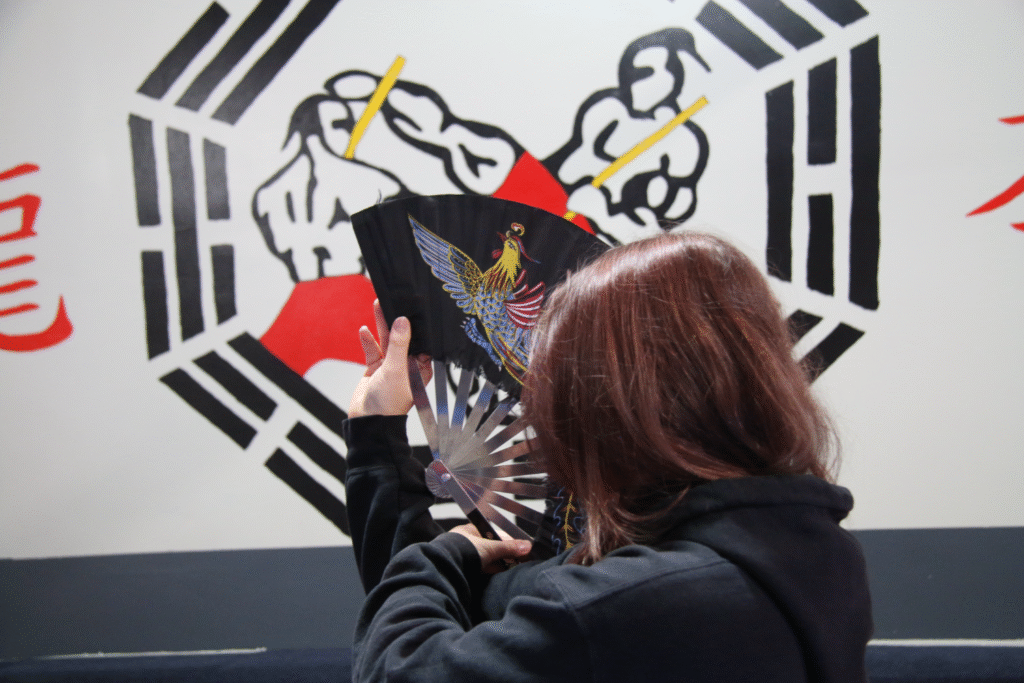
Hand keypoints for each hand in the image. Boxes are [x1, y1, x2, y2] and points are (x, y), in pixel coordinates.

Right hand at [348, 300, 430, 417]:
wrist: (368, 421)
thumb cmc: (389, 403)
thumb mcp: (396, 369)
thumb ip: (399, 344)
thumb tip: (402, 321)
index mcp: (420, 368)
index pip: (421, 341)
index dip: (417, 325)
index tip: (413, 306)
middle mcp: (407, 365)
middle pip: (403, 337)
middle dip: (397, 319)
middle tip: (393, 300)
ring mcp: (390, 366)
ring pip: (387, 340)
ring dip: (381, 325)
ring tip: (378, 305)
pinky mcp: (375, 368)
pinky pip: (373, 350)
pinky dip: (368, 340)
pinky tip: (364, 330)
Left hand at [450, 524, 531, 573]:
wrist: (447, 567)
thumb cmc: (463, 550)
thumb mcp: (490, 547)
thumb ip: (509, 547)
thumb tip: (527, 547)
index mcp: (472, 530)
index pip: (496, 535)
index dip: (510, 542)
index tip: (522, 549)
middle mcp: (469, 541)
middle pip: (493, 548)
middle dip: (507, 555)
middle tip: (522, 560)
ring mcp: (467, 555)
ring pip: (489, 559)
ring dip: (502, 564)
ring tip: (516, 568)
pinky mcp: (467, 568)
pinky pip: (484, 569)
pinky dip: (494, 571)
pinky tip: (504, 574)